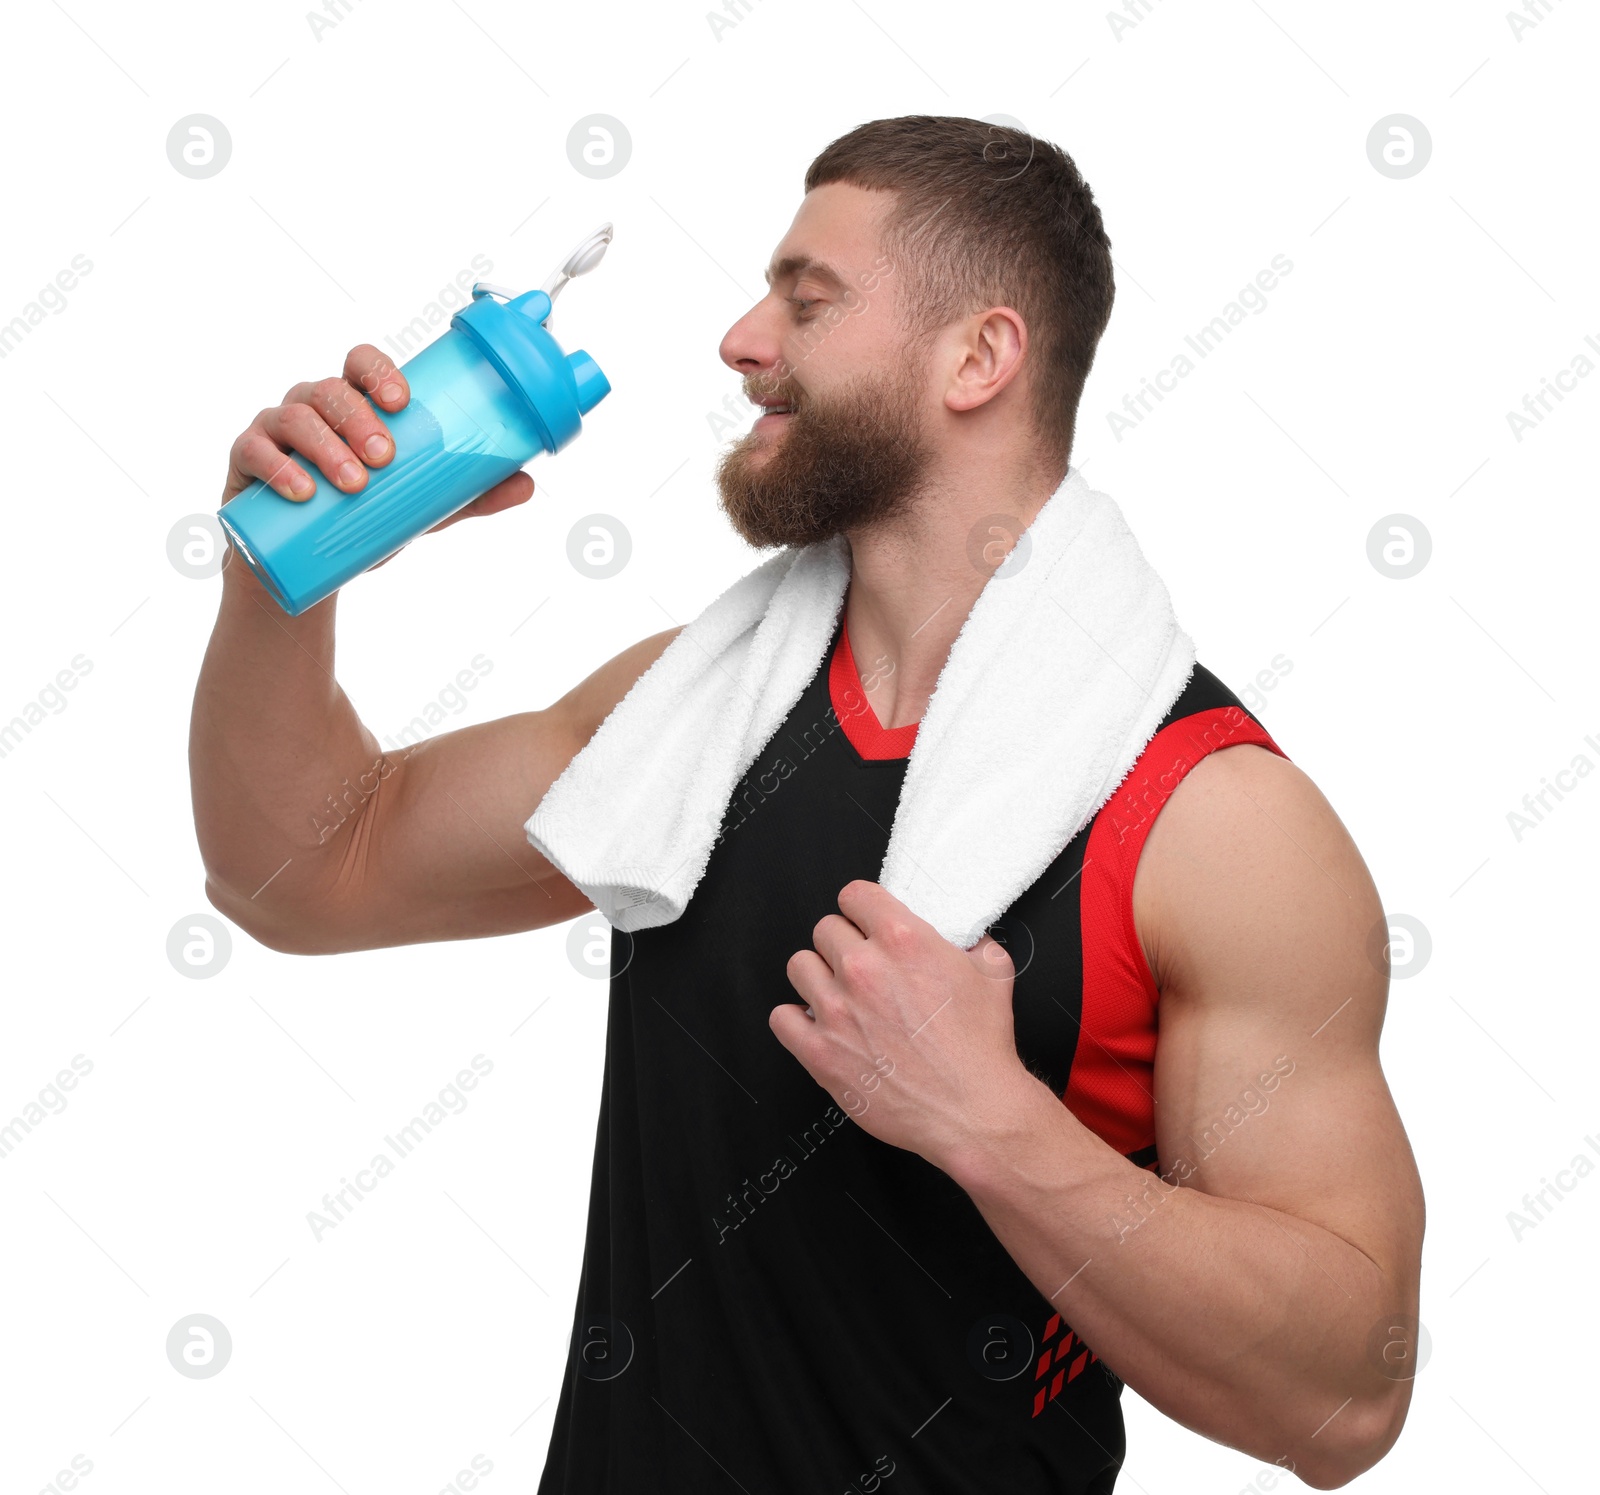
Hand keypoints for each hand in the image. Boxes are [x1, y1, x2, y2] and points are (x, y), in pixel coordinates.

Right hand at [220, 342, 534, 562]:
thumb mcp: (420, 505)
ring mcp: (276, 428)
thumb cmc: (363, 514)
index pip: (362, 364)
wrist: (305, 561)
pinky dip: (278, 468)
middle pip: (330, 390)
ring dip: (326, 447)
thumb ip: (467, 493)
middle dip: (358, 417)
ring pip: (295, 417)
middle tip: (385, 456)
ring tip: (354, 483)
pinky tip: (302, 491)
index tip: (403, 399)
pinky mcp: (246, 459)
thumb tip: (527, 483)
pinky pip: (254, 451)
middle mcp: (314, 406)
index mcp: (355, 404)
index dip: (379, 371)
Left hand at [772, 880, 1039, 1175]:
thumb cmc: (981, 1048)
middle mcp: (863, 968)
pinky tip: (818, 1025)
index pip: (854, 895)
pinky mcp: (820, 1051)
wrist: (972, 1109)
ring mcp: (837, 1010)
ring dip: (818, 977)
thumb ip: (974, 942)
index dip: (861, 908)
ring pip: (799, 966)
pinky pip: (781, 1017)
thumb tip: (965, 936)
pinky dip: (795, 1020)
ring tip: (838, 994)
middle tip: (861, 967)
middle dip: (843, 944)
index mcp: (903, 940)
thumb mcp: (994, 974)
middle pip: (825, 929)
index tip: (864, 921)